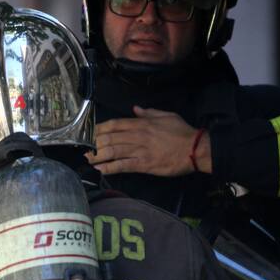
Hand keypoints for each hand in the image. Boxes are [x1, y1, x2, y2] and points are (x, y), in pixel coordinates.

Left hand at [86, 106, 210, 175]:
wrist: (195, 149)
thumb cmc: (182, 132)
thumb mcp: (166, 115)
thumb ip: (148, 113)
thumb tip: (135, 109)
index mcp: (141, 124)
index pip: (115, 124)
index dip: (99, 128)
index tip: (89, 133)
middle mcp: (137, 136)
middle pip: (110, 137)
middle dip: (94, 143)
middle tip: (83, 148)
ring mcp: (140, 150)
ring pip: (113, 151)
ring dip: (97, 155)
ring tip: (87, 159)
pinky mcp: (144, 164)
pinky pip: (123, 166)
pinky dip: (109, 168)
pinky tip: (100, 170)